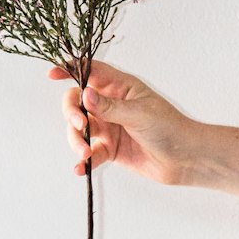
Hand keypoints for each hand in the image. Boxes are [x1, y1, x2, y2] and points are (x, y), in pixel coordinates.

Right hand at [47, 59, 201, 186]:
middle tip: (80, 126)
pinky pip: (89, 153)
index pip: (90, 72)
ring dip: (77, 141)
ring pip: (79, 130)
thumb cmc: (170, 128)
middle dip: (72, 113)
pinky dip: (83, 161)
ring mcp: (108, 127)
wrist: (185, 159)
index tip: (52, 75)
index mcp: (120, 87)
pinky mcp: (109, 150)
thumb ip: (109, 107)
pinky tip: (81, 169)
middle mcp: (110, 105)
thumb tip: (84, 94)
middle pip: (76, 102)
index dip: (70, 69)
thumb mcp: (139, 113)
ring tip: (87, 154)